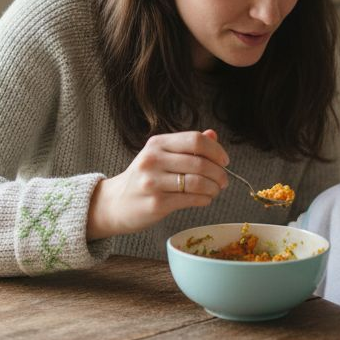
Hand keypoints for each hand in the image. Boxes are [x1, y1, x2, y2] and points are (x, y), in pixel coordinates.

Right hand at [87, 129, 229, 240]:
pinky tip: (204, 199)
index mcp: (157, 144)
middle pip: (199, 162)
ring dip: (213, 188)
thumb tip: (213, 135)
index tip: (225, 161)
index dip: (216, 150)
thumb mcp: (160, 156)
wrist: (114, 203)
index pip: (195, 140)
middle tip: (224, 180)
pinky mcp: (156, 203)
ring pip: (197, 182)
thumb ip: (186, 146)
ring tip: (215, 191)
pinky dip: (204, 199)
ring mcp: (153, 182)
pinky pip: (190, 200)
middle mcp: (153, 160)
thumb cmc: (143, 179)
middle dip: (219, 173)